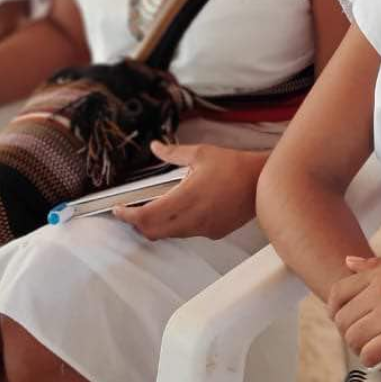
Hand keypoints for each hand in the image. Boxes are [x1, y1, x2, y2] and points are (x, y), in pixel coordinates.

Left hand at [111, 141, 264, 240]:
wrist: (262, 183)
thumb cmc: (234, 166)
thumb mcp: (201, 153)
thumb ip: (173, 153)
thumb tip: (155, 146)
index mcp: (186, 198)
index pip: (147, 216)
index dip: (128, 216)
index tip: (118, 210)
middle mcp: (193, 218)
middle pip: (153, 231)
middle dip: (138, 223)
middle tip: (131, 210)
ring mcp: (204, 229)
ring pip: (169, 234)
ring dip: (157, 225)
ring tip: (154, 207)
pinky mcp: (213, 233)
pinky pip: (186, 233)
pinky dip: (176, 225)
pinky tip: (180, 210)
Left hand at [331, 256, 380, 366]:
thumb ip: (378, 265)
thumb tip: (346, 262)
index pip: (339, 292)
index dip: (335, 310)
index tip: (344, 320)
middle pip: (342, 317)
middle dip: (346, 331)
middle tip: (359, 340)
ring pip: (353, 337)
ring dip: (358, 348)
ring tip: (370, 351)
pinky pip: (370, 352)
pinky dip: (370, 359)